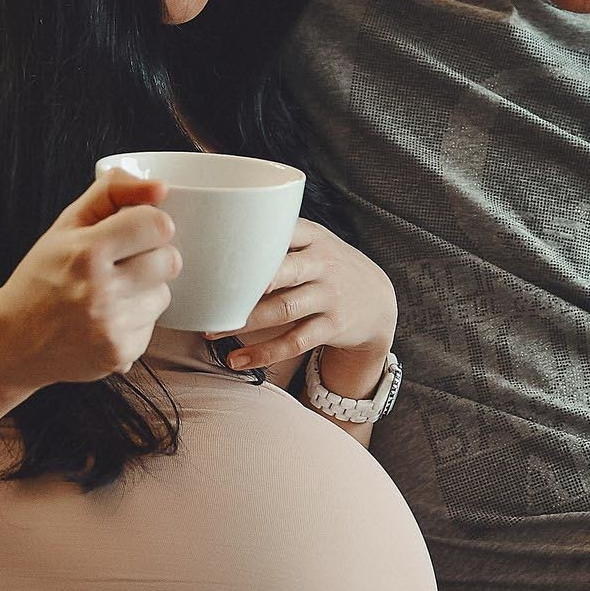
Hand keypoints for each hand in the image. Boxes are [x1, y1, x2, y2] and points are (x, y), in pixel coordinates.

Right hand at [0, 172, 179, 388]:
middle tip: (123, 263)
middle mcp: (101, 292)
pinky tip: (105, 319)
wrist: (13, 341)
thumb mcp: (65, 225)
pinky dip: (134, 321)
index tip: (137, 230)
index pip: (156, 225)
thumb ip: (111, 192)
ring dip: (144, 291)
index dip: (151, 223)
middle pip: (169, 260)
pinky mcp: (120, 355)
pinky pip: (152, 327)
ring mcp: (112, 328)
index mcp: (87, 253)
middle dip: (152, 256)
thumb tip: (161, 187)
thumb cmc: (41, 277)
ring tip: (109, 294)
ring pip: (163, 295)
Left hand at [210, 218, 397, 382]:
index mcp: (312, 237)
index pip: (281, 231)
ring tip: (212, 331)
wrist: (377, 301)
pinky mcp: (332, 326)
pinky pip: (294, 342)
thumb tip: (218, 238)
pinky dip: (263, 354)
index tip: (216, 250)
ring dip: (246, 322)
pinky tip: (237, 359)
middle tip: (213, 294)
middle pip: (282, 271)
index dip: (251, 240)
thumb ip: (278, 238)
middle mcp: (322, 264)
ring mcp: (329, 296)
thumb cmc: (328, 268)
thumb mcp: (314, 243)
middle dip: (247, 283)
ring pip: (283, 309)